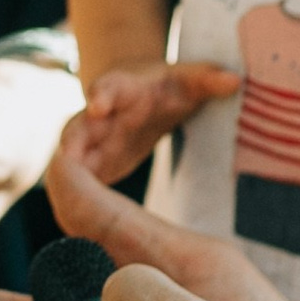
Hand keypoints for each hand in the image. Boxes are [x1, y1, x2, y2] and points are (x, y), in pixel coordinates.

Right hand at [56, 59, 239, 186]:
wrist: (142, 95)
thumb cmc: (167, 86)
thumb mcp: (187, 80)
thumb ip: (208, 80)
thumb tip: (234, 81)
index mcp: (122, 89)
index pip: (107, 88)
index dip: (101, 97)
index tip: (98, 107)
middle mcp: (99, 115)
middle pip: (78, 126)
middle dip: (73, 141)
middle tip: (67, 159)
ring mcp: (94, 140)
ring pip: (74, 156)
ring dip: (68, 174)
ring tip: (65, 197)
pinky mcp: (96, 163)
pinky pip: (81, 179)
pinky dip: (76, 196)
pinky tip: (77, 220)